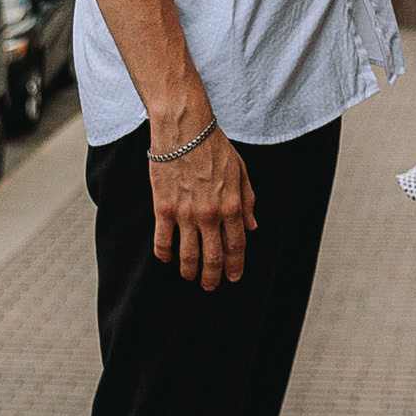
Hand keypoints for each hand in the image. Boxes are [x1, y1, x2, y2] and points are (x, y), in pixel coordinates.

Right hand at [150, 123, 257, 287]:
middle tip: (210, 286)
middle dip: (213, 277)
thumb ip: (247, 201)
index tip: (233, 277)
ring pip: (188, 255)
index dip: (235, 266)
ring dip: (190, 271)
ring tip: (190, 277)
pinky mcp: (164, 209)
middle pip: (213, 257)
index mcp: (232, 206)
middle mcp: (210, 215)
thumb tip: (252, 226)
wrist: (184, 129)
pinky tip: (167, 259)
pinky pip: (163, 241)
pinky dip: (165, 255)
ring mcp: (185, 214)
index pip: (237, 246)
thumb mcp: (241, 171)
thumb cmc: (213, 146)